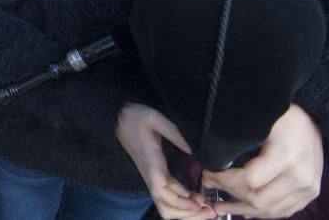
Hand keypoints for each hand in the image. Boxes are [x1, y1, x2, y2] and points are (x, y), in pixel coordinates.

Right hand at [117, 103, 214, 219]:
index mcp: (151, 163)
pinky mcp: (156, 176)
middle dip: (186, 214)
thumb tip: (191, 150)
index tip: (198, 202)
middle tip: (209, 210)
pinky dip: (183, 203)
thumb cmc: (135, 117)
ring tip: (205, 208)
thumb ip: (173, 133)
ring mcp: (153, 177)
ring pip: (166, 205)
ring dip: (185, 212)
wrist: (119, 119)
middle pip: (164, 206)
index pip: (161, 192)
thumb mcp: (154, 118)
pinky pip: (169, 196)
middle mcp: (151, 175)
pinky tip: (196, 198)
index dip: (179, 202)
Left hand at [202, 104, 322, 217]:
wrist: (313, 121)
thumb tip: (210, 156)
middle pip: (259, 200)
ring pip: (271, 210)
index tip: (208, 174)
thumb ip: (238, 142)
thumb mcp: (258, 122)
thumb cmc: (281, 117)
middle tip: (210, 187)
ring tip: (221, 206)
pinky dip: (263, 212)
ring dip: (243, 209)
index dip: (224, 180)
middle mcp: (300, 176)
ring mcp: (308, 187)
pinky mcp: (311, 193)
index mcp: (286, 156)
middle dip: (230, 196)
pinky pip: (284, 210)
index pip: (250, 180)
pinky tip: (245, 209)